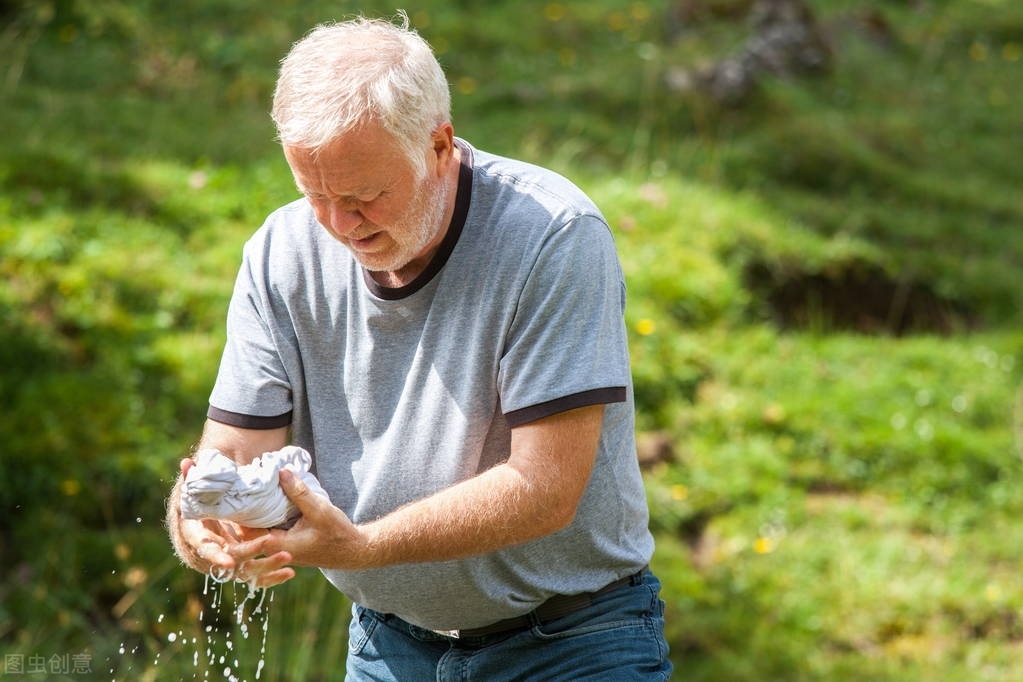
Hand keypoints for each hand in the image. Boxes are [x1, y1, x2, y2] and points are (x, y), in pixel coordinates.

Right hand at [175, 458, 294, 587]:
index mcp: (197, 537)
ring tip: (287, 556)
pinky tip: (290, 573)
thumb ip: (192, 478)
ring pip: (246, 571)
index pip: (205, 549)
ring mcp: (228, 559)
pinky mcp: (242, 564)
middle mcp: (211, 553)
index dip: (216, 556)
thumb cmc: (201, 501)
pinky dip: (272, 577)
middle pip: (230, 560)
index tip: (230, 562)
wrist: (207, 514)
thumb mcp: (195, 490)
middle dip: (250, 553)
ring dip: (267, 566)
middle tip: (271, 542)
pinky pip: (257, 576)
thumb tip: (187, 463)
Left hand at [227, 469, 372, 574]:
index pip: (244, 532)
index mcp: (277, 545)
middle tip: (235, 490)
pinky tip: (264, 502)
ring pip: (256, 532)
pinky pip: (266, 532)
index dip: (235, 515)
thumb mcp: (319, 509)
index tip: (230, 494)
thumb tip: (280, 471)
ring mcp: (279, 549)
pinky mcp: (285, 545)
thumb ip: (299, 492)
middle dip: (240, 514)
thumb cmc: (336, 533)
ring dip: (251, 516)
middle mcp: (274, 550)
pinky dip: (263, 519)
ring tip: (247, 493)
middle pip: (246, 533)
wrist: (352, 551)